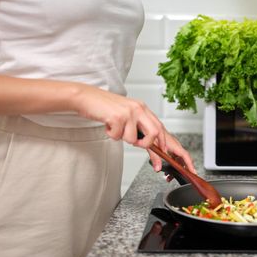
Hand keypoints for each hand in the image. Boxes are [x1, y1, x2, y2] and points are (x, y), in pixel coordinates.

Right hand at [71, 83, 195, 174]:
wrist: (86, 97)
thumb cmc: (105, 108)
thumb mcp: (126, 116)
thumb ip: (138, 128)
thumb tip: (149, 145)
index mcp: (143, 109)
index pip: (160, 128)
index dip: (167, 144)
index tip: (171, 158)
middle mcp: (139, 109)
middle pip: (156, 133)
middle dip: (150, 147)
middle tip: (142, 150)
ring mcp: (129, 112)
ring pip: (134, 139)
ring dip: (123, 138)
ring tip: (115, 129)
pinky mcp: (118, 116)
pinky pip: (118, 136)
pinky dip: (111, 135)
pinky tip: (107, 125)